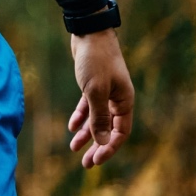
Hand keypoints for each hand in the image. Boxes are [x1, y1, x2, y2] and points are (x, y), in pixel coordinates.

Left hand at [68, 26, 133, 167]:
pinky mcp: (92, 84)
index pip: (120, 133)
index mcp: (125, 101)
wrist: (88, 33)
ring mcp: (105, 91)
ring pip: (96, 118)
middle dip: (97, 146)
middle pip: (108, 129)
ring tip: (74, 148)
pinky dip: (81, 116)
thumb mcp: (95, 90)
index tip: (96, 160)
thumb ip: (99, 116)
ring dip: (86, 133)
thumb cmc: (95, 60)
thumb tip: (103, 141)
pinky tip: (71, 127)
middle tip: (85, 163)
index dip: (109, 148)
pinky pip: (88, 106)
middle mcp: (118, 98)